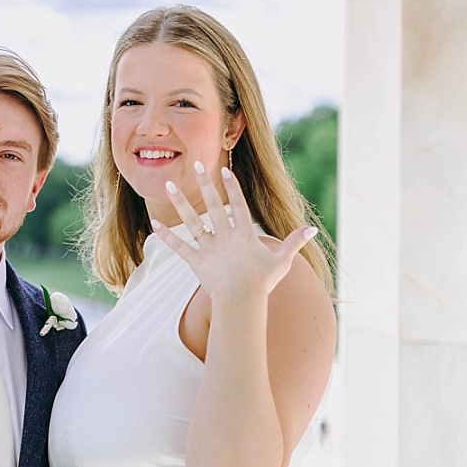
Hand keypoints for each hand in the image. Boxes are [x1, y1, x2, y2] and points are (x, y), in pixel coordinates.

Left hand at [152, 162, 316, 303]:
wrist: (242, 301)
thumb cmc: (263, 283)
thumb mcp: (282, 260)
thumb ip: (294, 242)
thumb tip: (312, 228)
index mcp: (244, 234)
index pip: (238, 204)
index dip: (232, 187)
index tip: (224, 170)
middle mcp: (225, 237)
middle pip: (213, 205)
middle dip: (204, 183)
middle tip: (196, 164)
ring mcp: (209, 249)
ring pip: (192, 221)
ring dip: (179, 203)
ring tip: (168, 186)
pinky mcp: (196, 262)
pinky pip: (179, 247)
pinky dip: (167, 236)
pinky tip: (154, 223)